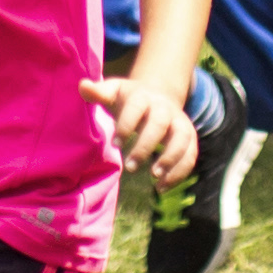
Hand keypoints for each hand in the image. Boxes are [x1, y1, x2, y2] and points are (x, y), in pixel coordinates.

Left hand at [91, 69, 201, 184]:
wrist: (158, 95)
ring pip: (182, 139)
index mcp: (143, 97)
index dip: (127, 125)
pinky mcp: (189, 138)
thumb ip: (99, 92)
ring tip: (154, 177)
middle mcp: (165, 108)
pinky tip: (161, 187)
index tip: (115, 144)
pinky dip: (179, 172)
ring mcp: (180, 122)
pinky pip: (190, 155)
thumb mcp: (114, 92)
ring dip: (170, 159)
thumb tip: (83, 85)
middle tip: (129, 167)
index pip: (136, 107)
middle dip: (146, 146)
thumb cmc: (129, 100)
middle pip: (160, 124)